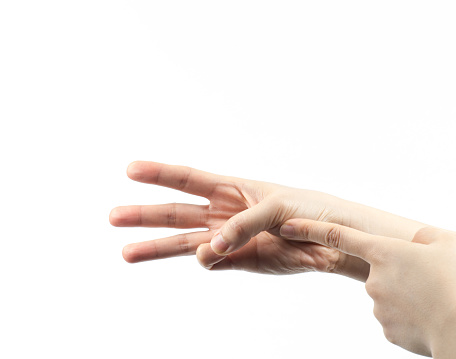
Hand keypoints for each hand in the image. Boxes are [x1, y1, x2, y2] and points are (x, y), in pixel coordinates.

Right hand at [110, 161, 371, 278]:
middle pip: (177, 212)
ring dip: (156, 247)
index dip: (160, 173)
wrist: (333, 240)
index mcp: (231, 189)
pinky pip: (214, 262)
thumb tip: (207, 249)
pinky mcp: (239, 261)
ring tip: (127, 252)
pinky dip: (205, 261)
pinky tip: (202, 258)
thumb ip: (242, 226)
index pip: (189, 179)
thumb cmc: (307, 210)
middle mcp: (223, 213)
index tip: (131, 169)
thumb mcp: (277, 207)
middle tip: (113, 216)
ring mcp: (228, 239)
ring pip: (185, 242)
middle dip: (145, 214)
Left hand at [280, 221, 455, 356]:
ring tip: (433, 300)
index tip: (284, 226)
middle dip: (399, 276)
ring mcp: (377, 304)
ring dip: (407, 297)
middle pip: (378, 272)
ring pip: (388, 296)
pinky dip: (409, 317)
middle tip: (428, 283)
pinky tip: (428, 318)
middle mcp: (372, 277)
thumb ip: (424, 239)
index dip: (308, 229)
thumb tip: (417, 243)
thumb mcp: (444, 245)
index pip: (335, 234)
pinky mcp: (385, 328)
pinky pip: (395, 318)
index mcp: (381, 251)